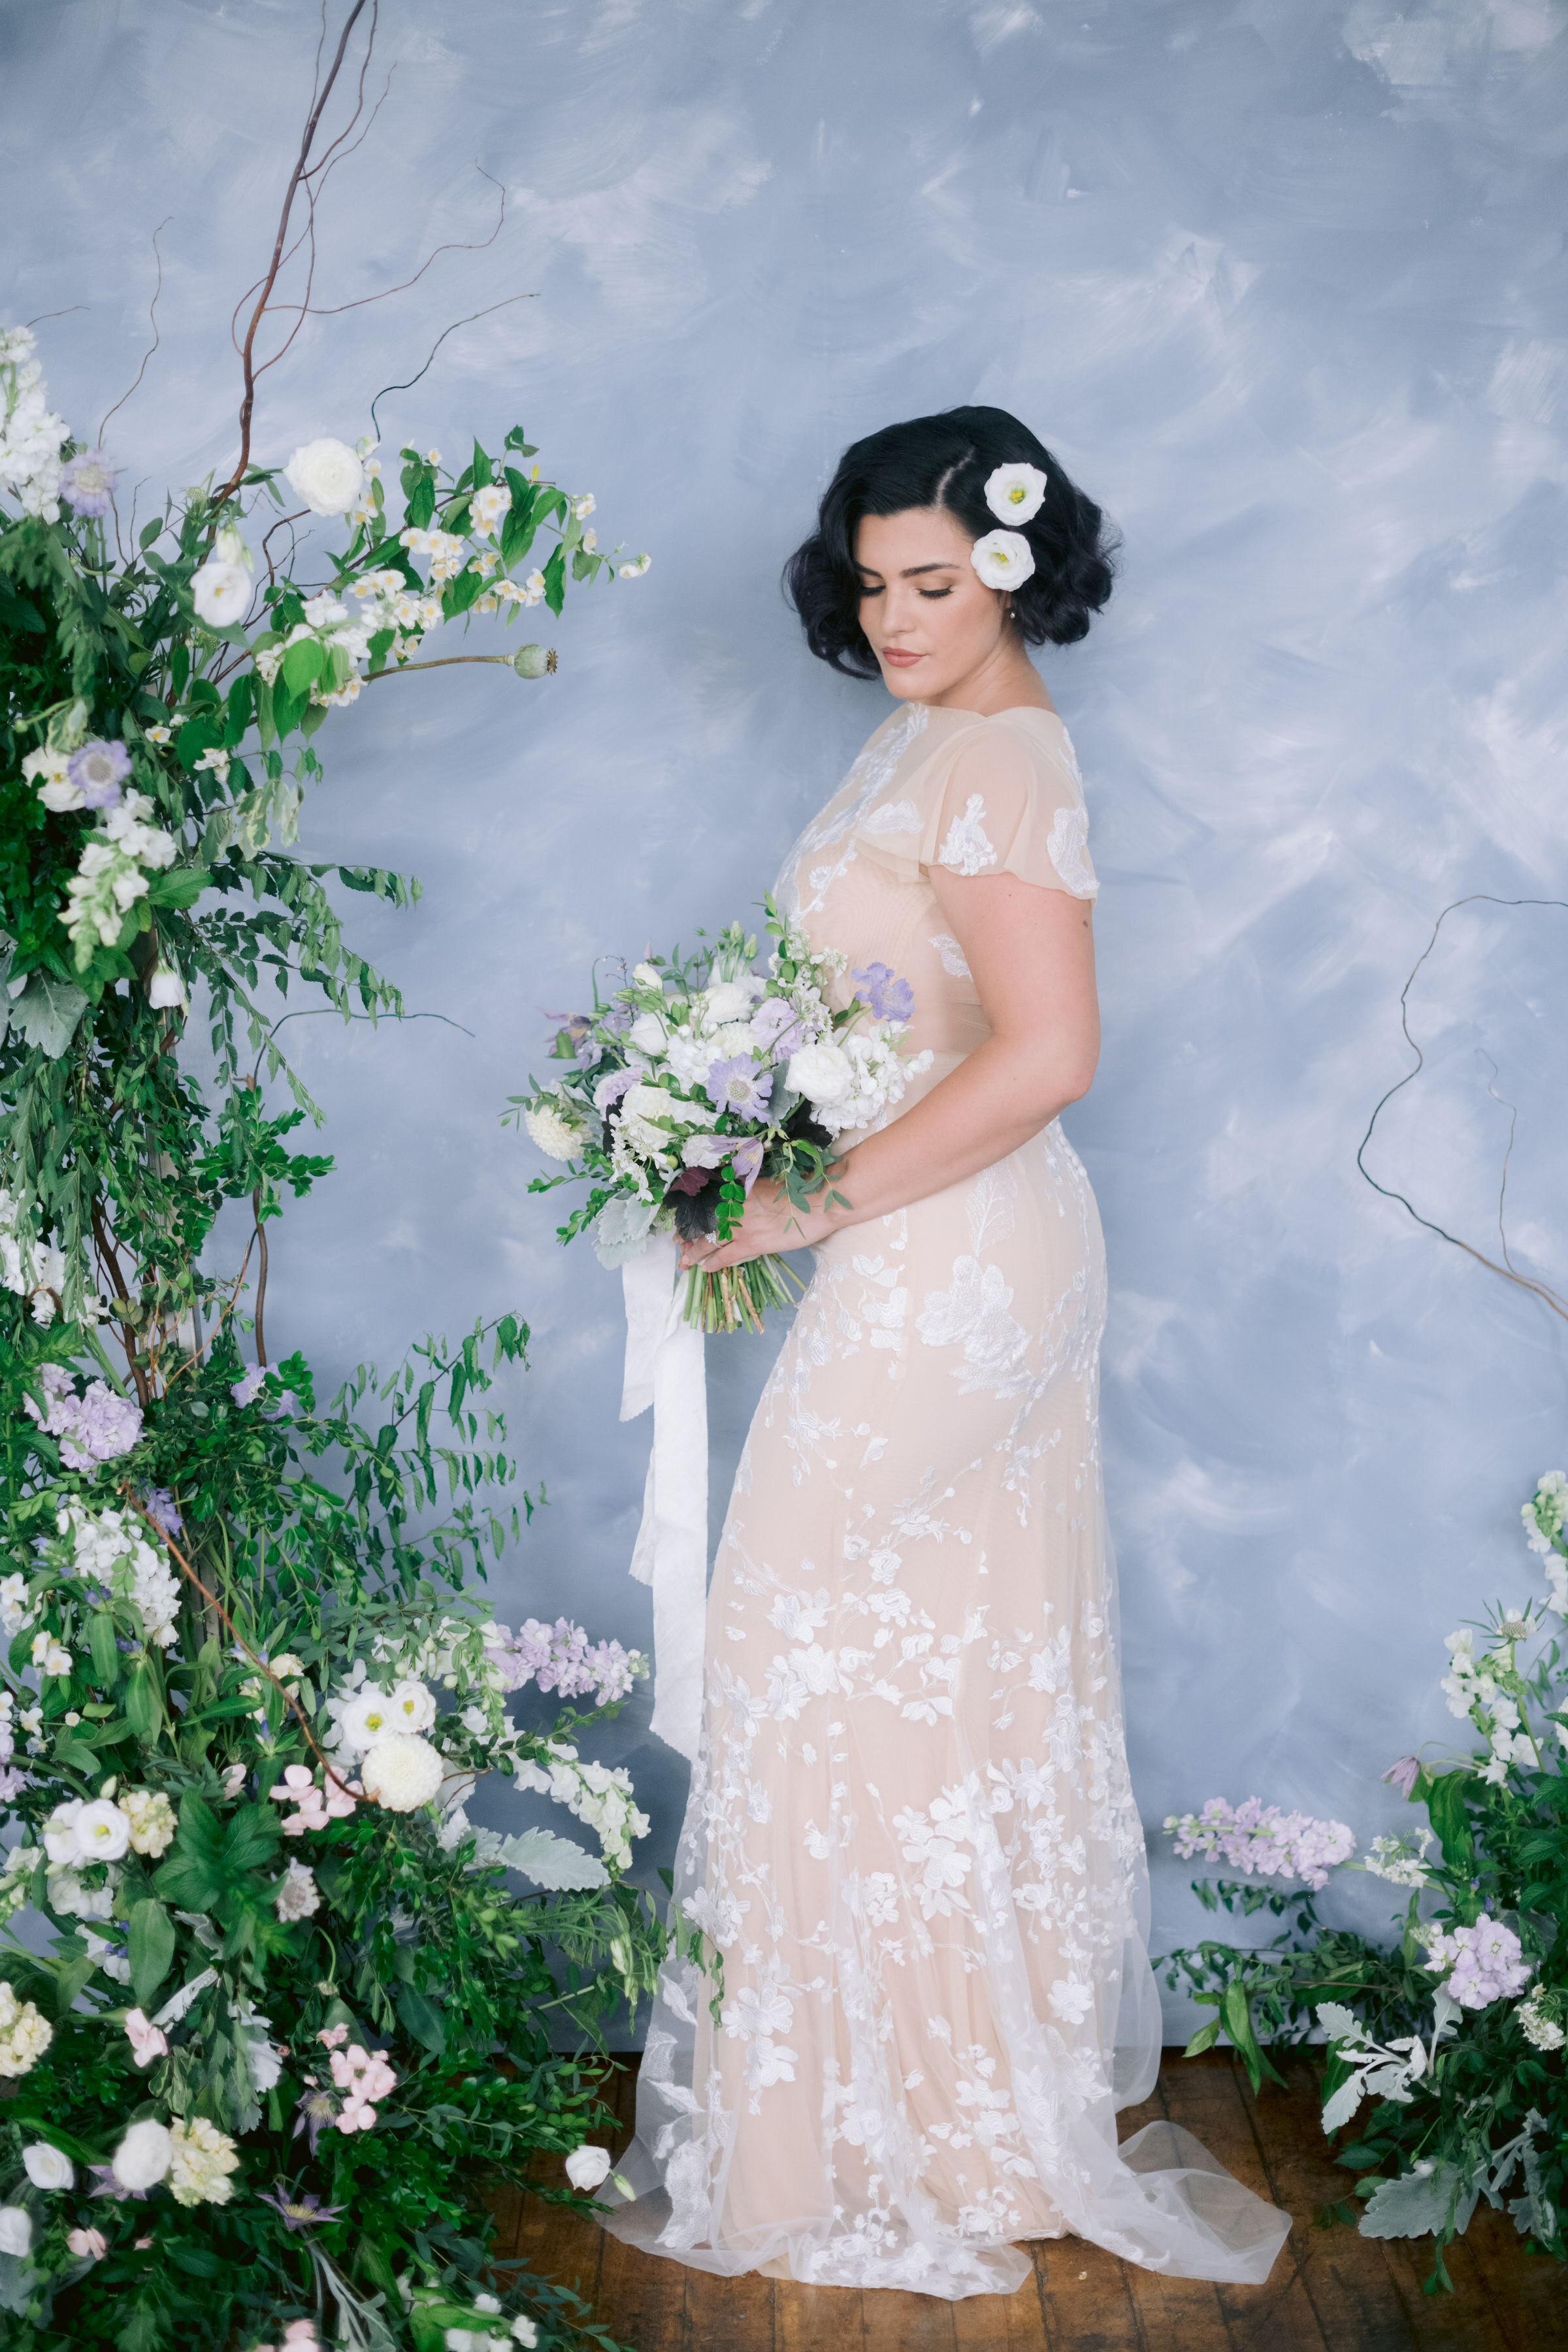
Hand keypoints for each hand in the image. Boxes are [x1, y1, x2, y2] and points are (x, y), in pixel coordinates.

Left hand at [677, 1176, 841, 1272]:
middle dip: (688, 1235)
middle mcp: (732, 1206)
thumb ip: (747, 1190)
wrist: (818, 1202)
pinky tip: (705, 1269)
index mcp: (736, 1189)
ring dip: (694, 1253)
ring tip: (684, 1260)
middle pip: (702, 1223)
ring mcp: (740, 1225)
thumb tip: (737, 1196)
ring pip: (708, 1241)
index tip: (686, 1221)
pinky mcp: (751, 1244)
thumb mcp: (765, 1183)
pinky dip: (712, 1264)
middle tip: (678, 1243)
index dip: (694, 1215)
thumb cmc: (799, 1190)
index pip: (706, 1203)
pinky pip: (724, 1256)